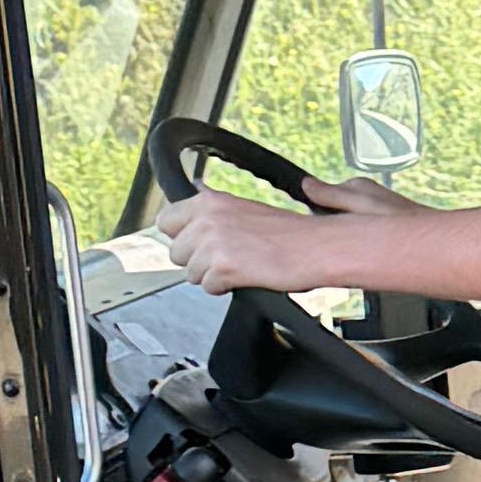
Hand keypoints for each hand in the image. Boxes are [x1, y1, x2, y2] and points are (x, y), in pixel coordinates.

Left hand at [165, 187, 343, 294]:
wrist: (315, 247)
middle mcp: (207, 218)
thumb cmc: (288, 232)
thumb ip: (213, 207)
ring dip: (211, 275)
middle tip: (225, 257)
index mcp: (210, 200)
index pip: (165, 220)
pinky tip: (244, 276)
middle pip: (175, 252)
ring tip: (238, 266)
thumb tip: (193, 193)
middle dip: (196, 260)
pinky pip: (207, 287)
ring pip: (190, 273)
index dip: (180, 236)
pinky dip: (224, 287)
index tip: (194, 243)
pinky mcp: (223, 267)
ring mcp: (213, 243)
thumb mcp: (244, 207)